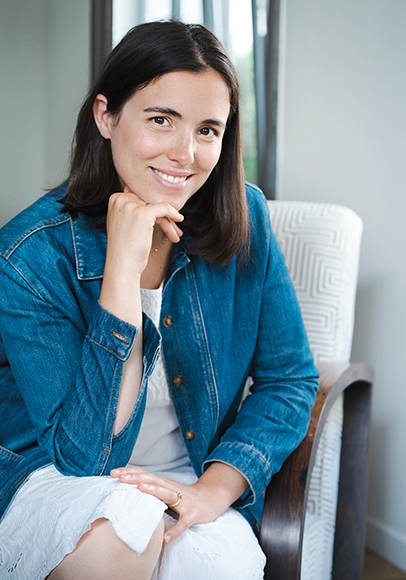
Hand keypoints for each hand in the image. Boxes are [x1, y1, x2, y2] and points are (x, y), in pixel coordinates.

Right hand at [105, 186, 183, 277]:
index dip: (152, 210)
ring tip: (175, 234)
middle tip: (173, 229)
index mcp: (115, 199)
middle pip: (149, 203)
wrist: (122, 266)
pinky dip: (174, 213)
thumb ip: (132, 210)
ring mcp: (131, 206)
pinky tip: (180, 219)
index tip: (161, 222)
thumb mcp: (124, 223)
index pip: (140, 198)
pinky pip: (165, 208)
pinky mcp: (143, 213)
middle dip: (162, 217)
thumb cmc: (125, 249)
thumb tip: (151, 203)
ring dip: (168, 222)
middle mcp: (121, 199)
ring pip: (158, 208)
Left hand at [110, 464, 247, 543]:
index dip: (130, 472)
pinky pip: (184, 523)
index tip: (113, 472)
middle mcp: (172, 489)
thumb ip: (151, 488)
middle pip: (153, 480)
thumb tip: (129, 488)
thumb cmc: (185, 496)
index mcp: (164, 483)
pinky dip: (176, 531)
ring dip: (154, 491)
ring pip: (168, 494)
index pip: (145, 474)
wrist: (211, 498)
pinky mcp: (192, 514)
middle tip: (120, 477)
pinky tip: (166, 539)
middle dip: (136, 478)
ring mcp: (183, 501)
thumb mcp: (167, 489)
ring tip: (140, 490)